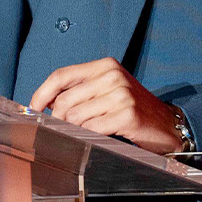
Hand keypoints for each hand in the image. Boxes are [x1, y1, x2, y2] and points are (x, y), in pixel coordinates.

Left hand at [27, 57, 181, 154]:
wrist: (168, 124)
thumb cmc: (132, 108)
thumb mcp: (108, 89)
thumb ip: (81, 90)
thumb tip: (47, 102)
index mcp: (105, 65)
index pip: (62, 75)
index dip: (42, 92)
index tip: (33, 106)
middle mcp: (113, 76)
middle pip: (66, 99)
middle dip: (58, 117)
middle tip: (60, 128)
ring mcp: (122, 95)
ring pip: (76, 116)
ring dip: (73, 129)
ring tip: (83, 131)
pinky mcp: (128, 115)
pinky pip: (92, 128)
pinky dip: (88, 135)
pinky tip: (95, 136)